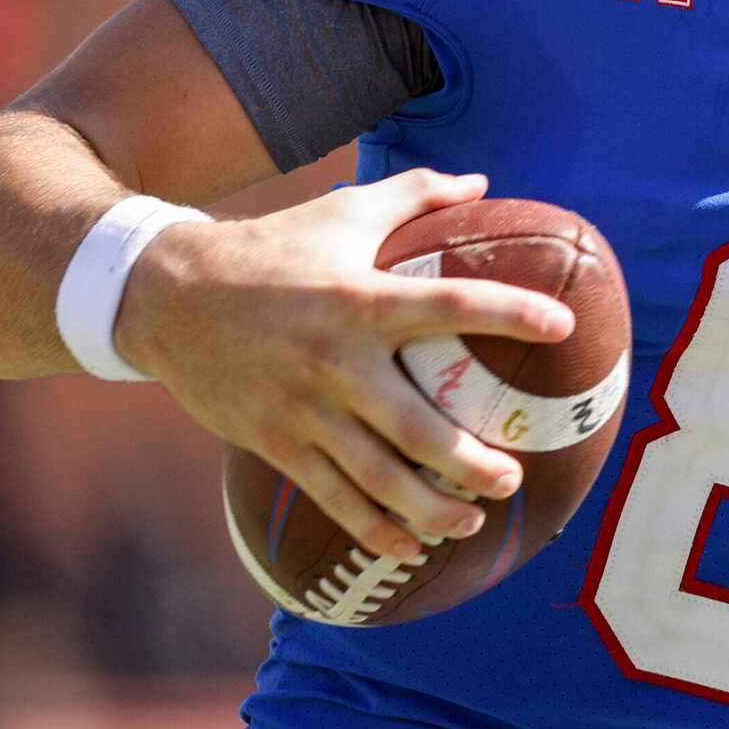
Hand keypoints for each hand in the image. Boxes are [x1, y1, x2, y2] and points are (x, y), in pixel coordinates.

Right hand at [113, 168, 576, 563]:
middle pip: (416, 425)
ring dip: (429, 507)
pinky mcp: (275, 441)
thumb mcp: (342, 211)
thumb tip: (482, 183)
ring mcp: (302, 409)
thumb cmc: (271, 248)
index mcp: (361, 299)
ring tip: (474, 518)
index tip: (563, 326)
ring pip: (374, 476)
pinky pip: (331, 496)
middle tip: (515, 474)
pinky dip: (373, 527)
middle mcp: (335, 361)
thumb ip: (415, 193)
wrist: (165, 295)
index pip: (451, 306)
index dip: (511, 313)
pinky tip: (411, 545)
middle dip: (470, 460)